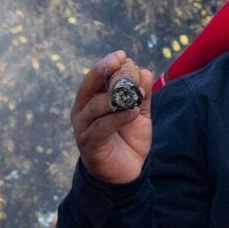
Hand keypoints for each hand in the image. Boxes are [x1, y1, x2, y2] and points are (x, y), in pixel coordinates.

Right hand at [71, 51, 153, 184]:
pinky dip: (118, 118)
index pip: (95, 78)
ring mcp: (84, 128)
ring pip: (94, 106)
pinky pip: (102, 127)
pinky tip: (132, 111)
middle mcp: (83, 112)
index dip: (106, 65)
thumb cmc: (128, 140)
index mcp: (91, 101)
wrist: (126, 173)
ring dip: (115, 97)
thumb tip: (145, 71)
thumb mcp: (139, 114)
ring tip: (136, 93)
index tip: (121, 55)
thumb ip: (142, 95)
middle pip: (88, 87)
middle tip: (119, 61)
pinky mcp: (90, 144)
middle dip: (102, 71)